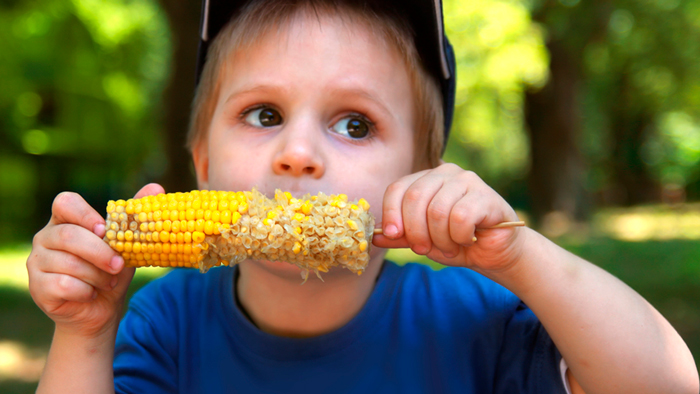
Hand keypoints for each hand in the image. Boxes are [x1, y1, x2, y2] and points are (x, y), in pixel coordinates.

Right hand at [27, 183, 164, 337]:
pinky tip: (91, 293)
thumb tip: (157, 187)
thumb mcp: (127, 243)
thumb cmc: (111, 271)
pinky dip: (85, 291)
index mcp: (66, 220)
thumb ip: (136, 216)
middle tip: (118, 265)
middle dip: (100, 252)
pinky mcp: (37, 286)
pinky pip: (63, 285)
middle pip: (68, 236)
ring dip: (97, 275)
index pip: (65, 203)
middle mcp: (45, 237)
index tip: (103, 229)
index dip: (84, 214)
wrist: (100, 309)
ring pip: (68, 263)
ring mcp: (37, 262)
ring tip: (108, 281)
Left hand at [372, 163, 525, 271]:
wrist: (494, 251)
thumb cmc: (456, 242)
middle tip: (423, 249)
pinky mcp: (486, 195)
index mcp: (425, 179)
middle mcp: (444, 173)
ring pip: (437, 211)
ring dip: (440, 239)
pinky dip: (460, 236)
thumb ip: (401, 236)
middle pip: (414, 198)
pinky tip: (468, 239)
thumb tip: (374, 237)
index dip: (391, 213)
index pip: (397, 188)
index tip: (393, 235)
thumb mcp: (423, 240)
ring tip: (449, 247)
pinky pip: (460, 217)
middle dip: (415, 231)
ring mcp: (467, 180)